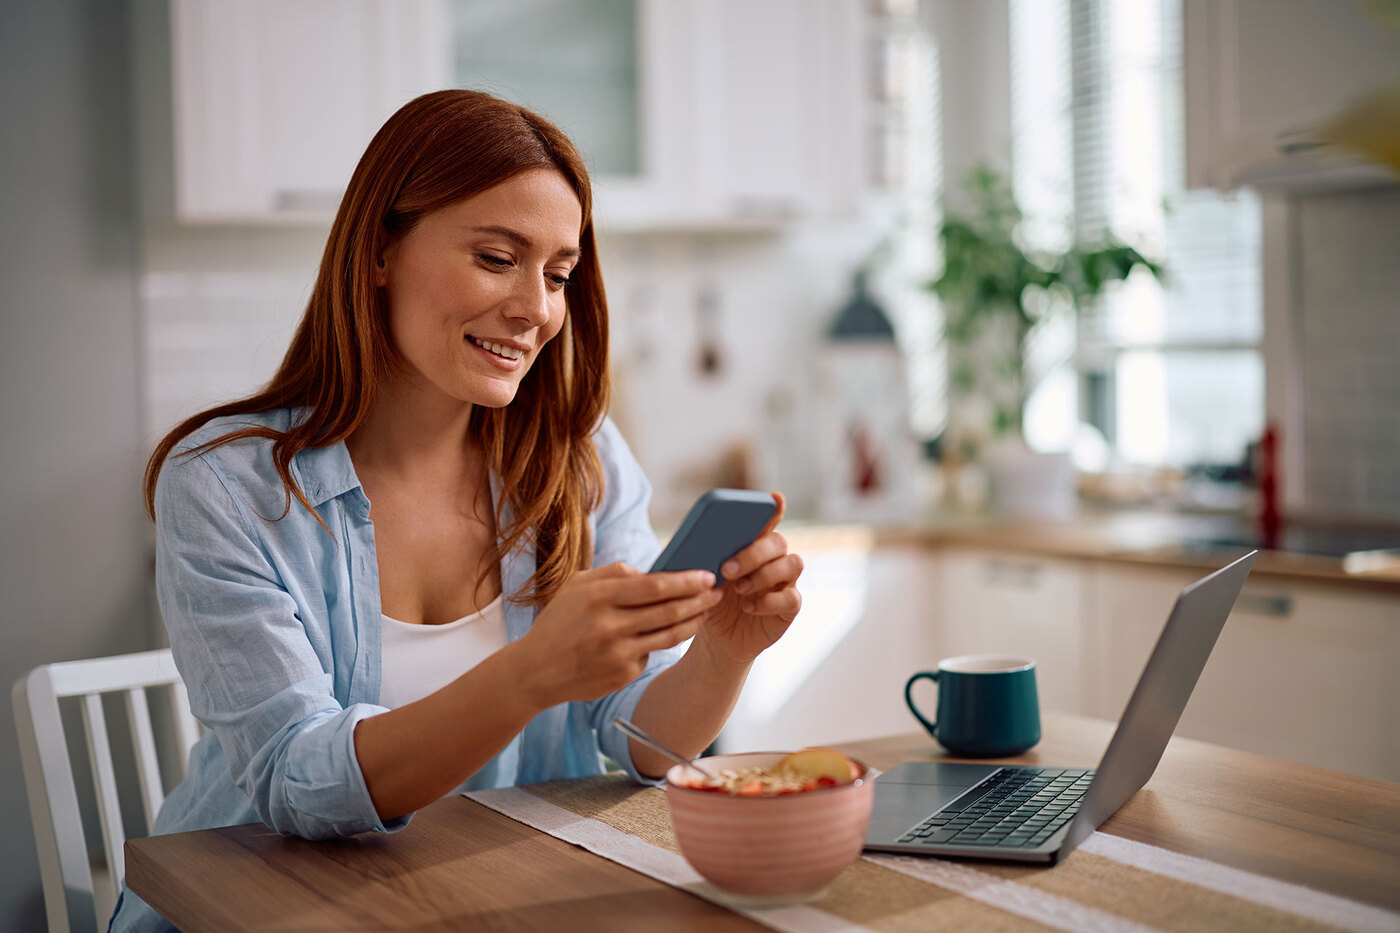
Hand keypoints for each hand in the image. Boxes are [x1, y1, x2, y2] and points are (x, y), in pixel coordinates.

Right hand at [515, 563, 723, 707]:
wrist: (536, 671)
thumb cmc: (559, 622)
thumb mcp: (577, 586)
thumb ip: (614, 573)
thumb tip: (653, 572)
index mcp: (598, 597)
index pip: (655, 586)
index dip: (686, 581)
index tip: (707, 575)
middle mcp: (609, 626)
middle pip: (669, 611)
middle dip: (700, 600)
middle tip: (718, 591)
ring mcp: (617, 654)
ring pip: (669, 636)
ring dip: (694, 622)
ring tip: (706, 611)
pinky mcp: (622, 675)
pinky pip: (650, 654)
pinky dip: (660, 642)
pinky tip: (664, 634)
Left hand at [696, 492, 802, 666]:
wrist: (719, 639)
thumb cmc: (711, 600)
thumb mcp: (701, 578)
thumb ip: (699, 558)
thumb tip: (687, 546)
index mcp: (752, 544)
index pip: (769, 519)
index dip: (774, 508)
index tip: (774, 498)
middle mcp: (774, 558)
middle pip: (779, 541)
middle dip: (753, 553)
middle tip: (727, 569)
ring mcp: (785, 582)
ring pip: (792, 564)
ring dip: (764, 574)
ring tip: (740, 589)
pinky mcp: (789, 606)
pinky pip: (791, 597)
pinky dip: (769, 601)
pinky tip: (749, 608)